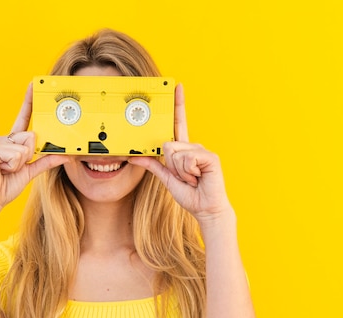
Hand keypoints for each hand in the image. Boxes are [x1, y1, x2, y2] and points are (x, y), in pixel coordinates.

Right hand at [0, 84, 68, 212]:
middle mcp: (3, 139)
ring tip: (7, 170)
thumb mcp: (31, 172)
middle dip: (27, 155)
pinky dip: (13, 166)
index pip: (23, 118)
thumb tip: (64, 155)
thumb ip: (46, 161)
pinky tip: (1, 170)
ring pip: (24, 146)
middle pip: (29, 136)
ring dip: (20, 163)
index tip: (34, 86)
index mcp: (12, 142)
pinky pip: (16, 154)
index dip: (29, 102)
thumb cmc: (5, 186)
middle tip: (14, 168)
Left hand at [129, 84, 231, 222]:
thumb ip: (152, 166)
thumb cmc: (190, 194)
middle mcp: (192, 146)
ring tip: (192, 179)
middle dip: (172, 166)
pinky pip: (186, 159)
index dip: (178, 104)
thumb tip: (134, 157)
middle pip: (168, 145)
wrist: (205, 207)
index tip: (176, 86)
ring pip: (175, 153)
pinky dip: (188, 172)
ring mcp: (201, 150)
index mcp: (183, 149)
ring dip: (180, 172)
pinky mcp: (209, 156)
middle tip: (184, 177)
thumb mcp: (166, 178)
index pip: (179, 122)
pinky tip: (198, 177)